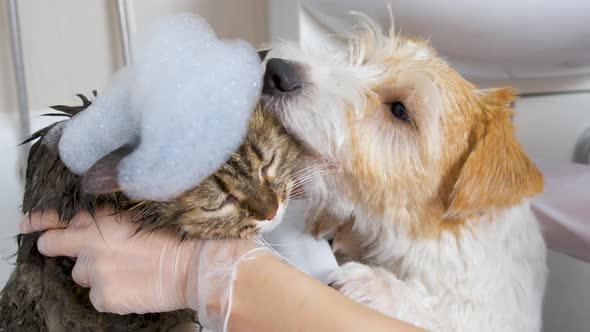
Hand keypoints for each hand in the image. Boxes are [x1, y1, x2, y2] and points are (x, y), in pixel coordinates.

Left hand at [19, 209, 267, 330]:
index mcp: (101, 218)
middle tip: (76, 249)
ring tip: (124, 269)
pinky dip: (110, 293)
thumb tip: (91, 218)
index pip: (54, 217)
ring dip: (94, 272)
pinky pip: (96, 296)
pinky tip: (131, 285)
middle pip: (52, 245)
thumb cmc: (174, 236)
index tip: (29, 224)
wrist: (191, 266)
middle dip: (57, 246)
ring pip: (79, 274)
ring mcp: (94, 272)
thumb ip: (110, 215)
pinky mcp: (103, 297)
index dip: (39, 220)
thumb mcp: (140, 212)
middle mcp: (90, 243)